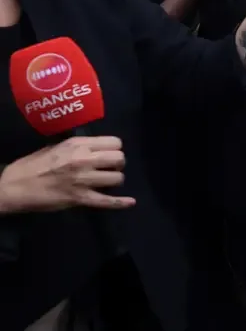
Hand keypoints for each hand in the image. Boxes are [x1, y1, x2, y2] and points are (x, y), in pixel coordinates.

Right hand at [0, 137, 135, 213]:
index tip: (109, 154)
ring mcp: (83, 180)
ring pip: (117, 179)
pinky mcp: (80, 198)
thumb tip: (94, 148)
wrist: (13, 187)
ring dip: (114, 181)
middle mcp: (84, 160)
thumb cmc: (32, 165)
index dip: (115, 149)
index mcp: (78, 145)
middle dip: (118, 164)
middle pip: (120, 159)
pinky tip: (131, 202)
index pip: (115, 142)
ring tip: (107, 182)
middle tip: (110, 168)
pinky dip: (120, 203)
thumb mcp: (56, 147)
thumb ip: (77, 147)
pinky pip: (106, 201)